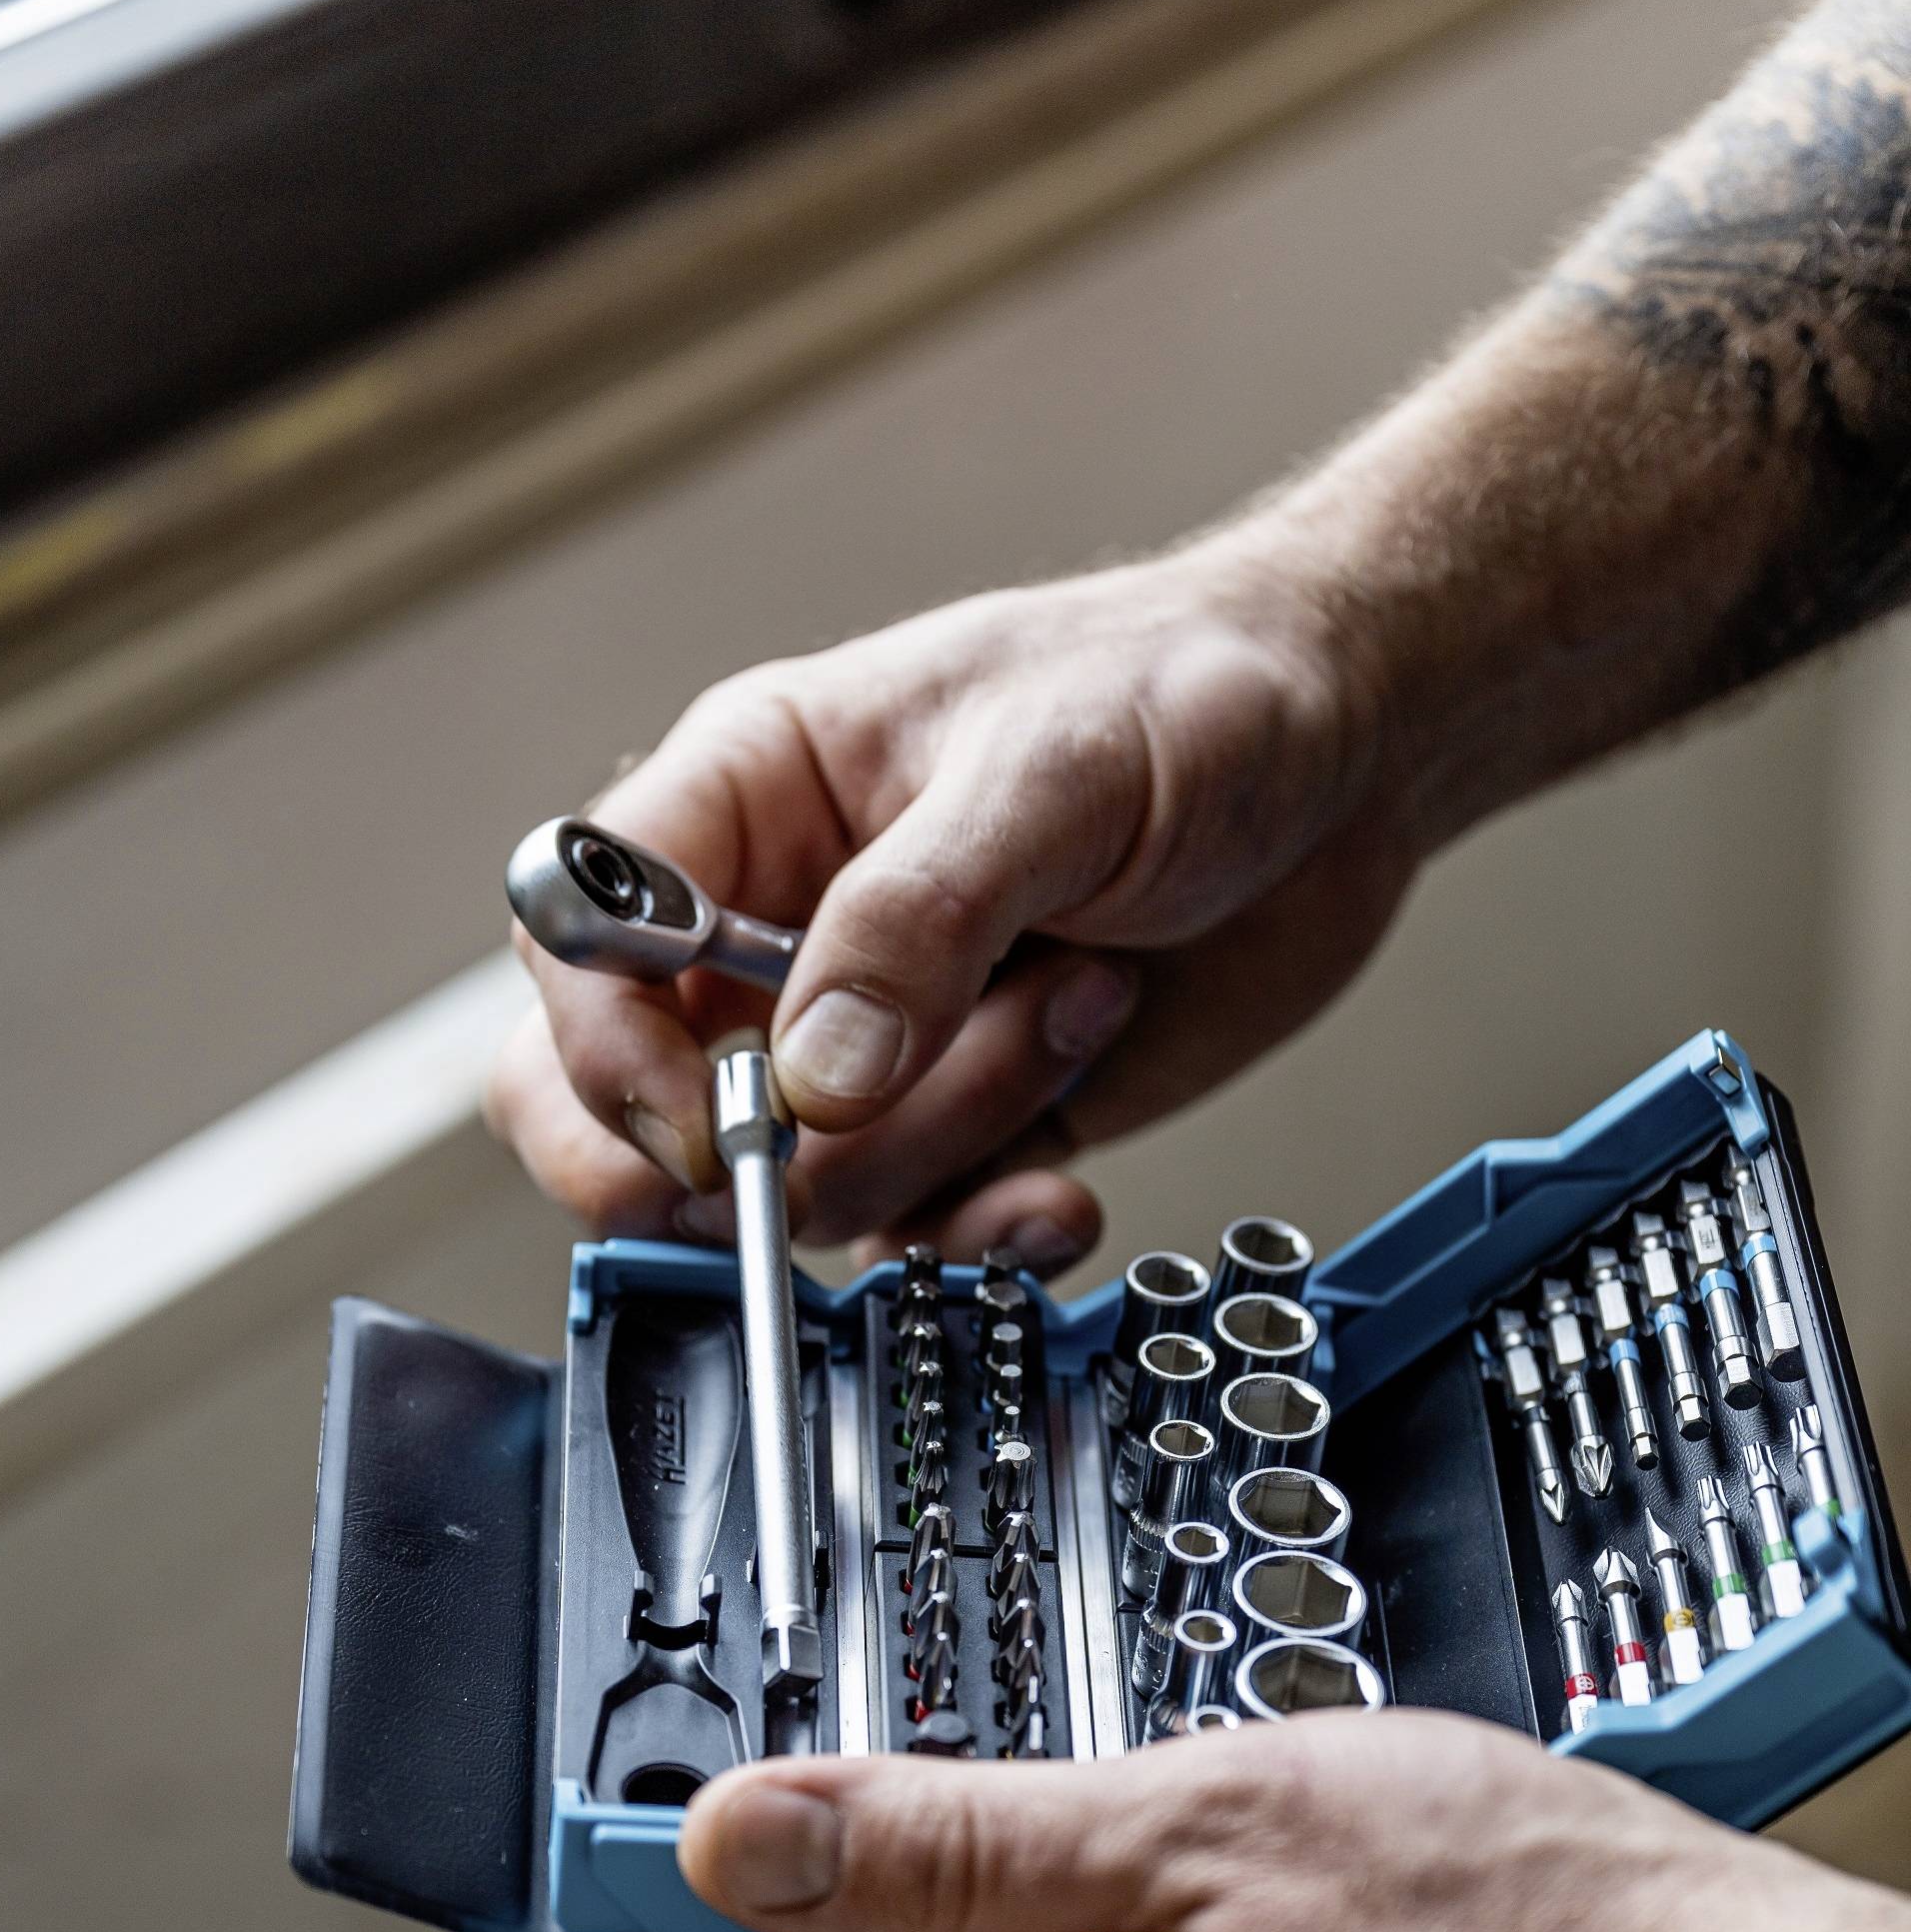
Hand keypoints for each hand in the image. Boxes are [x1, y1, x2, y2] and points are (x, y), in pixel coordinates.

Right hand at [488, 542, 1412, 1269]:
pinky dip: (985, 1239)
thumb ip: (917, 922)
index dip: (607, 1054)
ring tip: (1077, 1009)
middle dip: (717, 1163)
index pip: (579, 946)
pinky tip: (1065, 1185)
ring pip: (799, 1186)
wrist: (1351, 757)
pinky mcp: (964, 1129)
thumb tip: (810, 1081)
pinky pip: (914, 1238)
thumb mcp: (1051, 772)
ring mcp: (867, 1048)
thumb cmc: (1191, 692)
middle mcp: (781, 937)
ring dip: (943, 1143)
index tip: (715, 1116)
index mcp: (749, 803)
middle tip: (833, 1147)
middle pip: (620, 1105)